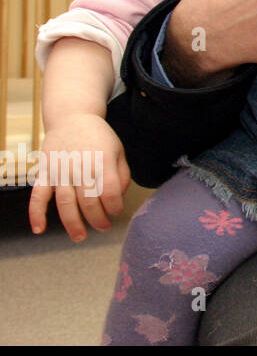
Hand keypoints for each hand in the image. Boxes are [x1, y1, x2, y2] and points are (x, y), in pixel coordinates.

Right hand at [28, 117, 130, 240]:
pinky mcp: (44, 173)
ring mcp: (59, 171)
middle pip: (88, 201)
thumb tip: (117, 198)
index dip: (114, 206)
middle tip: (104, 227)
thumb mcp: (118, 150)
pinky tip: (40, 230)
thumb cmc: (99, 138)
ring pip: (65, 203)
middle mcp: (80, 167)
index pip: (109, 192)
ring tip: (81, 237)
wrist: (72, 118)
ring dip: (73, 223)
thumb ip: (122, 175)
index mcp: (102, 160)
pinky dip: (36, 214)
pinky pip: (38, 196)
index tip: (117, 211)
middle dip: (98, 219)